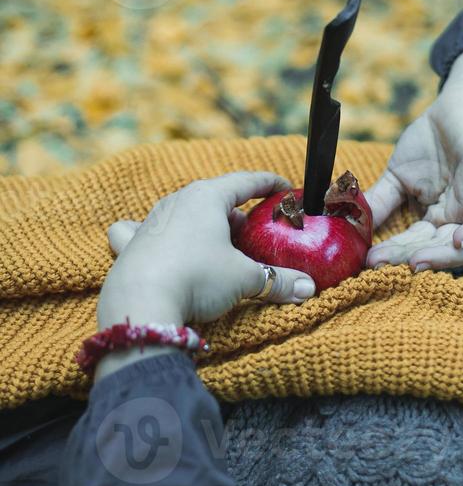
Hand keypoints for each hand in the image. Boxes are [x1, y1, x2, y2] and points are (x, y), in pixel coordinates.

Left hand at [97, 171, 316, 331]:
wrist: (141, 304)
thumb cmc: (197, 278)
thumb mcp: (245, 278)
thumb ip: (278, 280)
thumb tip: (308, 289)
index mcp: (206, 196)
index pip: (245, 181)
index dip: (269, 184)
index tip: (284, 189)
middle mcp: (176, 202)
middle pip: (215, 198)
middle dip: (237, 213)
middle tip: (256, 233)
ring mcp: (151, 222)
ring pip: (183, 213)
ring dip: (204, 225)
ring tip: (219, 245)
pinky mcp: (131, 245)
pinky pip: (140, 230)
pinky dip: (152, 233)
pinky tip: (156, 241)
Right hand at [366, 47, 462, 270]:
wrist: (454, 106)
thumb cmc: (429, 143)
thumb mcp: (396, 177)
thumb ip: (378, 202)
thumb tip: (349, 226)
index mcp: (438, 219)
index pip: (417, 245)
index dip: (395, 254)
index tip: (370, 261)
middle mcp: (459, 217)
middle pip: (442, 251)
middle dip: (414, 258)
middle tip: (385, 263)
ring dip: (447, 257)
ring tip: (418, 261)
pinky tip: (460, 239)